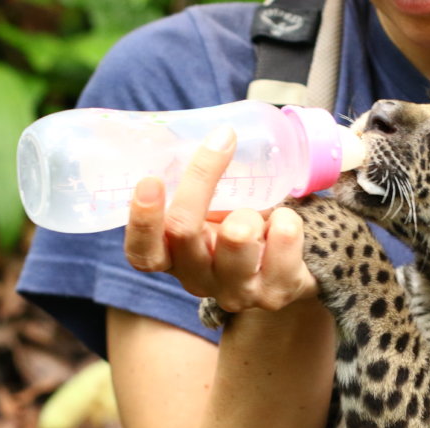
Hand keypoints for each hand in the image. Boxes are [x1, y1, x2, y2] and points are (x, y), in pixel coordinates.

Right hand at [124, 125, 316, 311]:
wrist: (287, 267)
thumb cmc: (238, 228)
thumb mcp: (211, 211)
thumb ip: (198, 185)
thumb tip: (209, 131)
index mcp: (172, 258)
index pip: (142, 253)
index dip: (143, 220)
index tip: (149, 179)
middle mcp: (198, 280)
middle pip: (184, 230)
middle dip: (201, 179)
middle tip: (221, 142)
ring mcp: (236, 292)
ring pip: (236, 237)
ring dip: (250, 210)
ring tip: (259, 213)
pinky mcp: (275, 293)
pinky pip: (282, 241)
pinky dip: (286, 220)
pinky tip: (283, 224)